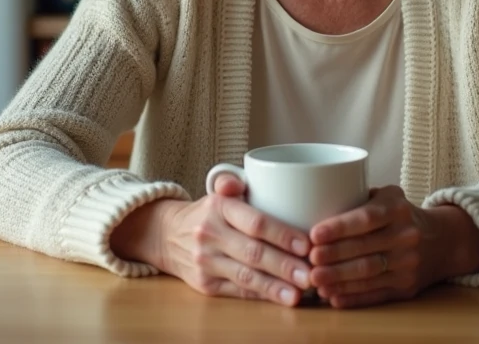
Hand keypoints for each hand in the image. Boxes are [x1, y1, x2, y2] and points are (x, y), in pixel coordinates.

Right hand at [117, 174, 312, 305]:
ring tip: (299, 292)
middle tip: (311, 274)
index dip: (282, 235)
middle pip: (253, 253)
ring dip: (275, 286)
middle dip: (285, 266)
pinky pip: (237, 291)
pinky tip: (280, 298)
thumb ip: (232, 183)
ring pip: (246, 276)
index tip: (307, 245)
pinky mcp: (205, 284)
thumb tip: (237, 180)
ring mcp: (206, 261)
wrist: (167, 235)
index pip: (255, 222)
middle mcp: (210, 235)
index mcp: (219, 207)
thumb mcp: (218, 192)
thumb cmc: (208, 213)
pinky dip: (260, 295)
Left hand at [308, 186, 478, 308]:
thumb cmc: (401, 215)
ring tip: (315, 280)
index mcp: (397, 209)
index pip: (366, 218)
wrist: (443, 241)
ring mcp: (408, 264)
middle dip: (333, 257)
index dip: (339, 228)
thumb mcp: (388, 196)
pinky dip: (353, 297)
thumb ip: (358, 197)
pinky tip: (334, 297)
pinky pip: (376, 294)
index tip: (314, 234)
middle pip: (365, 249)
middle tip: (309, 261)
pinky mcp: (407, 287)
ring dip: (339, 279)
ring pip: (368, 274)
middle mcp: (406, 236)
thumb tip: (315, 203)